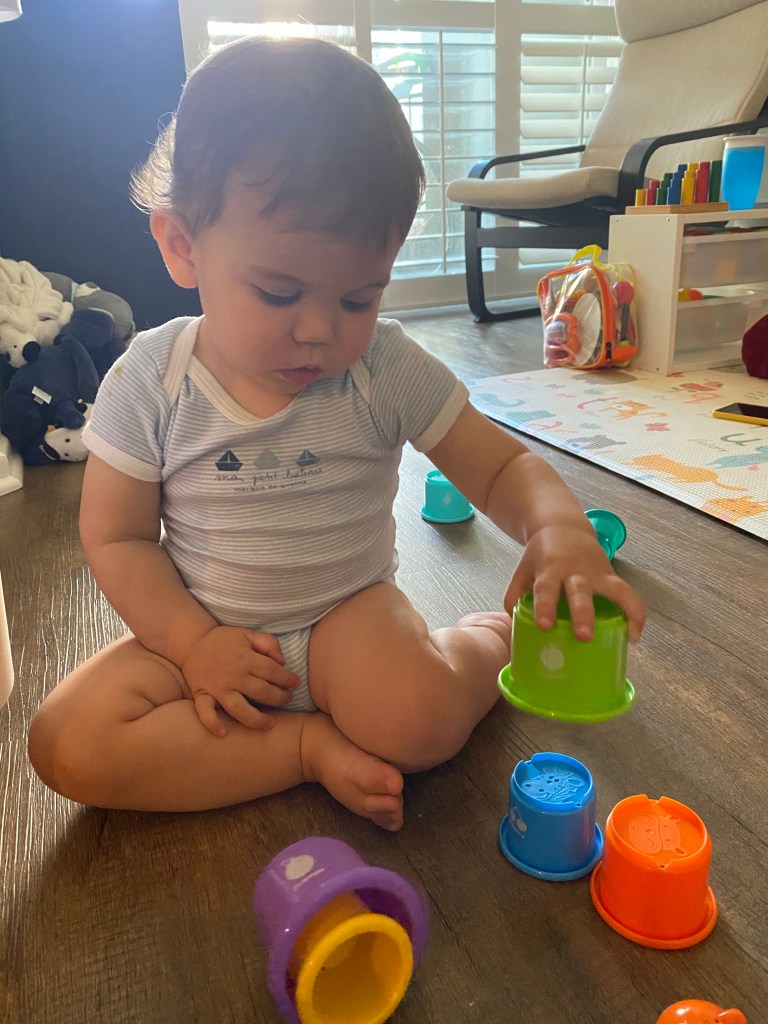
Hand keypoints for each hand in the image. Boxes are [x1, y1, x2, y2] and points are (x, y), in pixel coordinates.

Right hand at [181, 626, 300, 735]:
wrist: (192, 643)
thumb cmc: (223, 640)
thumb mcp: (248, 634)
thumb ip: (268, 643)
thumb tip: (282, 662)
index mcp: (245, 658)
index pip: (273, 671)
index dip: (287, 678)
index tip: (296, 684)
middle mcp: (233, 675)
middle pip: (262, 692)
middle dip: (280, 698)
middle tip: (288, 699)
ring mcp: (217, 687)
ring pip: (240, 708)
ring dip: (257, 719)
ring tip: (271, 723)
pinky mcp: (202, 694)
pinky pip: (206, 712)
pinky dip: (212, 723)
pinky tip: (223, 732)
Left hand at [504, 524, 645, 641]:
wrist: (563, 528)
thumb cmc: (542, 557)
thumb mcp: (523, 571)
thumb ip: (515, 595)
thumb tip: (514, 626)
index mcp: (549, 570)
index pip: (545, 589)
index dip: (545, 607)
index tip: (545, 626)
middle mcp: (575, 572)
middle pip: (580, 592)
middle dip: (583, 613)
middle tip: (584, 636)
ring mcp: (596, 573)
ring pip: (613, 589)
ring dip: (622, 610)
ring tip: (629, 635)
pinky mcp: (612, 576)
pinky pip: (629, 594)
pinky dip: (636, 612)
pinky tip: (636, 634)